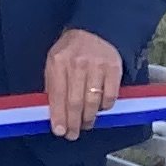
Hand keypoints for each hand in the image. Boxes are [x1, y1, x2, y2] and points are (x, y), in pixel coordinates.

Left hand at [43, 25, 123, 141]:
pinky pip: (110, 95)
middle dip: (73, 122)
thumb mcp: (54, 61)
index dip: (58, 116)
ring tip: (85, 125)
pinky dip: (105, 106)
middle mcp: (78, 64)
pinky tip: (99, 109)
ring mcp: (97, 66)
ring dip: (89, 118)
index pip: (57, 95)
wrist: (96, 31)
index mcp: (58, 62)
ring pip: (93, 101)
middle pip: (75, 101)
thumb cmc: (71, 49)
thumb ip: (52, 84)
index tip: (59, 130)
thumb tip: (52, 110)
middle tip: (72, 134)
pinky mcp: (114, 69)